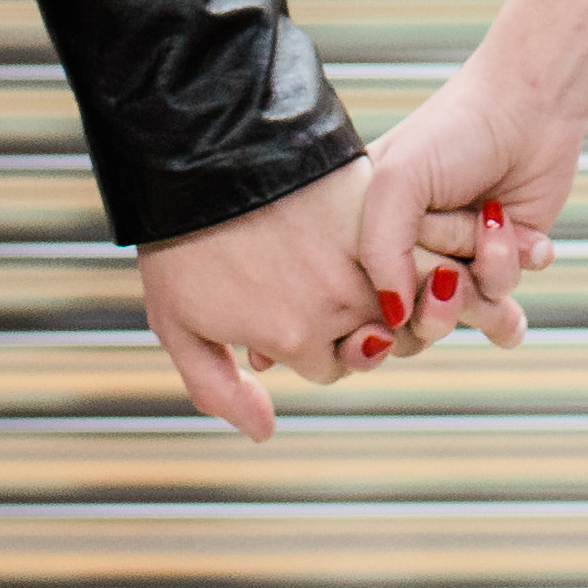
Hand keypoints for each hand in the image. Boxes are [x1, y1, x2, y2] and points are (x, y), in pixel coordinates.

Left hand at [140, 159, 407, 442]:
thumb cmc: (178, 240)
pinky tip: (379, 236)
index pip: (334, 365)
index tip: (289, 309)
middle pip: (374, 335)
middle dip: (354, 321)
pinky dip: (404, 246)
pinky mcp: (373, 204)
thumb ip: (220, 389)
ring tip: (354, 262)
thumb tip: (264, 432)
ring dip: (387, 286)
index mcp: (297, 337)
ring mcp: (363, 253)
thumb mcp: (177, 325)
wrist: (196, 154)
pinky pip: (410, 242)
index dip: (312, 342)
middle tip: (321, 285)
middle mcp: (340, 303)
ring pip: (400, 294)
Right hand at [352, 56, 587, 353]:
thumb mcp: (396, 181)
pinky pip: (508, 297)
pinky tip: (525, 231)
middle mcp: (410, 250)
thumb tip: (393, 322)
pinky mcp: (503, 259)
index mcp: (368, 231)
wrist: (531, 105)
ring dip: (489, 272)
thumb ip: (380, 253)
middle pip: (418, 319)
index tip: (409, 276)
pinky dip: (519, 264)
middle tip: (454, 261)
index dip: (388, 304)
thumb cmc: (453, 129)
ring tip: (495, 225)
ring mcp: (457, 257)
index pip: (362, 303)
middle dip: (445, 293)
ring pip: (468, 311)